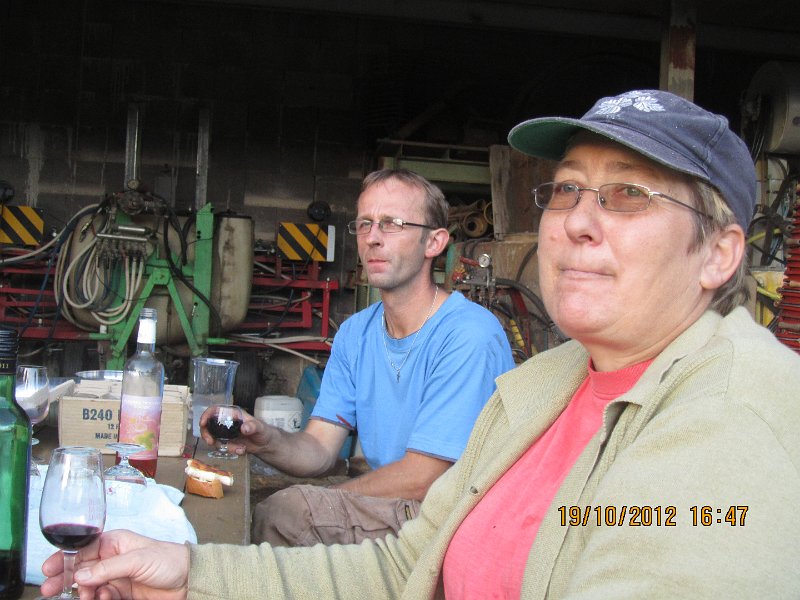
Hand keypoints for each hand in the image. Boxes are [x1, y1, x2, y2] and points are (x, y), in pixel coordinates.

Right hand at [40, 530, 188, 599]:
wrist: (189, 580)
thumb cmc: (169, 560)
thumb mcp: (137, 559)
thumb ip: (107, 567)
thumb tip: (81, 575)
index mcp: (115, 542)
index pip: (83, 549)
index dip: (64, 558)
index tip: (48, 570)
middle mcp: (113, 558)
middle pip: (81, 569)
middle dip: (65, 578)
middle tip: (50, 589)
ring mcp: (116, 577)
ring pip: (89, 586)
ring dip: (85, 592)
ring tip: (89, 596)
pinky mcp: (122, 593)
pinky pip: (102, 597)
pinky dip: (99, 599)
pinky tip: (104, 598)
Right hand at [199, 407, 277, 455]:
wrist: (265, 444)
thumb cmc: (263, 431)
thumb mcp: (260, 427)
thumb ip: (253, 427)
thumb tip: (244, 428)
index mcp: (233, 414)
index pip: (215, 410)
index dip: (206, 415)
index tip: (202, 423)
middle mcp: (226, 422)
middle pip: (208, 425)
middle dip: (207, 434)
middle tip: (210, 442)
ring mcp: (225, 432)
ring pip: (213, 438)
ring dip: (222, 445)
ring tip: (239, 449)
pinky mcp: (227, 442)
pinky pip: (222, 447)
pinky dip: (230, 450)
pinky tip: (241, 450)